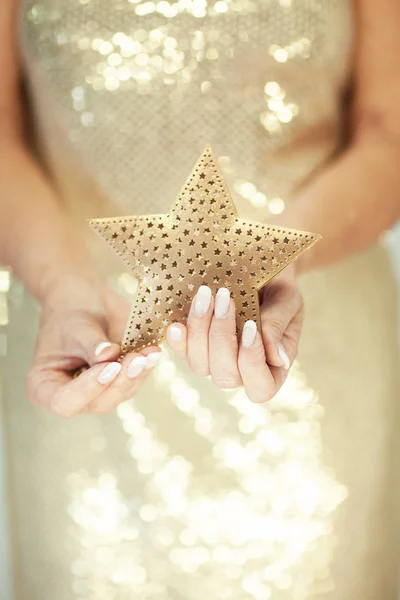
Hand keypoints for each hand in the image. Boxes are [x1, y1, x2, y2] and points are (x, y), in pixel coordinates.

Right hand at [26, 277, 160, 416]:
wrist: (85, 300)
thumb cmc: (70, 312)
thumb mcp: (76, 325)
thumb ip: (92, 344)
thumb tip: (109, 356)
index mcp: (45, 387)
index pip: (65, 402)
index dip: (88, 389)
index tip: (108, 367)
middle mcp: (71, 396)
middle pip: (98, 402)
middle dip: (119, 382)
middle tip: (134, 359)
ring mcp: (97, 392)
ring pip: (120, 394)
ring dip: (136, 375)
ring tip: (148, 354)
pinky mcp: (118, 382)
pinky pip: (133, 381)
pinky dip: (144, 368)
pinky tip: (153, 353)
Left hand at [166, 264, 302, 402]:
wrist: (259, 265)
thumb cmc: (279, 285)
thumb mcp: (287, 299)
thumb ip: (279, 325)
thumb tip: (279, 359)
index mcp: (272, 367)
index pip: (261, 389)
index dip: (252, 364)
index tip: (250, 326)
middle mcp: (242, 370)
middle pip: (225, 377)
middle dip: (221, 337)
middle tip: (226, 297)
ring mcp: (215, 360)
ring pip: (200, 365)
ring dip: (199, 330)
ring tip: (206, 295)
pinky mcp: (195, 345)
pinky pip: (181, 352)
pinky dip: (177, 340)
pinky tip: (175, 324)